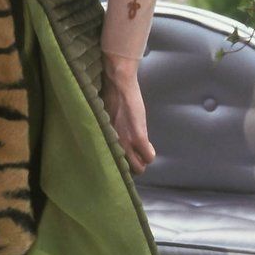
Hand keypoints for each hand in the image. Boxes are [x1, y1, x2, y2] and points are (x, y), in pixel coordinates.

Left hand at [100, 57, 155, 175]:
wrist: (118, 85)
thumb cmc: (110, 98)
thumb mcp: (106, 121)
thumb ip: (110, 132)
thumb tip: (114, 138)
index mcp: (104, 141)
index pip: (112, 164)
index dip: (121, 162)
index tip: (124, 157)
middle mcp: (113, 145)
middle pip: (127, 169)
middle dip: (133, 164)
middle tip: (136, 155)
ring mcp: (126, 142)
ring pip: (139, 167)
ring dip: (142, 160)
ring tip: (142, 150)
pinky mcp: (138, 136)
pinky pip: (149, 156)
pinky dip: (150, 154)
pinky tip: (149, 147)